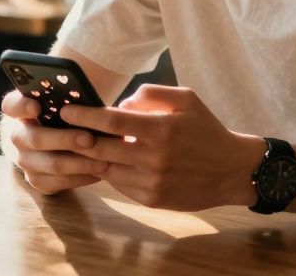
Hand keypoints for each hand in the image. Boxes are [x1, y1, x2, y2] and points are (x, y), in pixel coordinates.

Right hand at [0, 90, 107, 193]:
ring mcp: (25, 160)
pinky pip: (59, 183)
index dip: (22, 106)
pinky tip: (99, 172)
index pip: (11, 105)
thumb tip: (90, 93)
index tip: (36, 107)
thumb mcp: (58, 101)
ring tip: (104, 160)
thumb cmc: (59, 115)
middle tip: (90, 139)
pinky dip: (81, 178)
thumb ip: (66, 96)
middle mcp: (17, 136)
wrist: (46, 144)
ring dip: (80, 163)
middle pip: (36, 139)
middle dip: (65, 139)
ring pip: (52, 164)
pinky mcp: (36, 180)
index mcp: (19, 110)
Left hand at [62, 85, 265, 210]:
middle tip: (64, 130)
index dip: (84, 115)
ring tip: (84, 145)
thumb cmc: (206, 129)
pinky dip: (111, 172)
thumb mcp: (186, 99)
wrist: (231, 170)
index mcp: (160, 129)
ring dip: (92, 158)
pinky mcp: (152, 199)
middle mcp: (154, 158)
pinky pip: (119, 185)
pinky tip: (111, 161)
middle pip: (100, 149)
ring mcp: (151, 182)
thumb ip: (150, 95)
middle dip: (78, 139)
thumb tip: (118, 105)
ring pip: (106, 169)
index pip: (110, 121)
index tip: (66, 111)